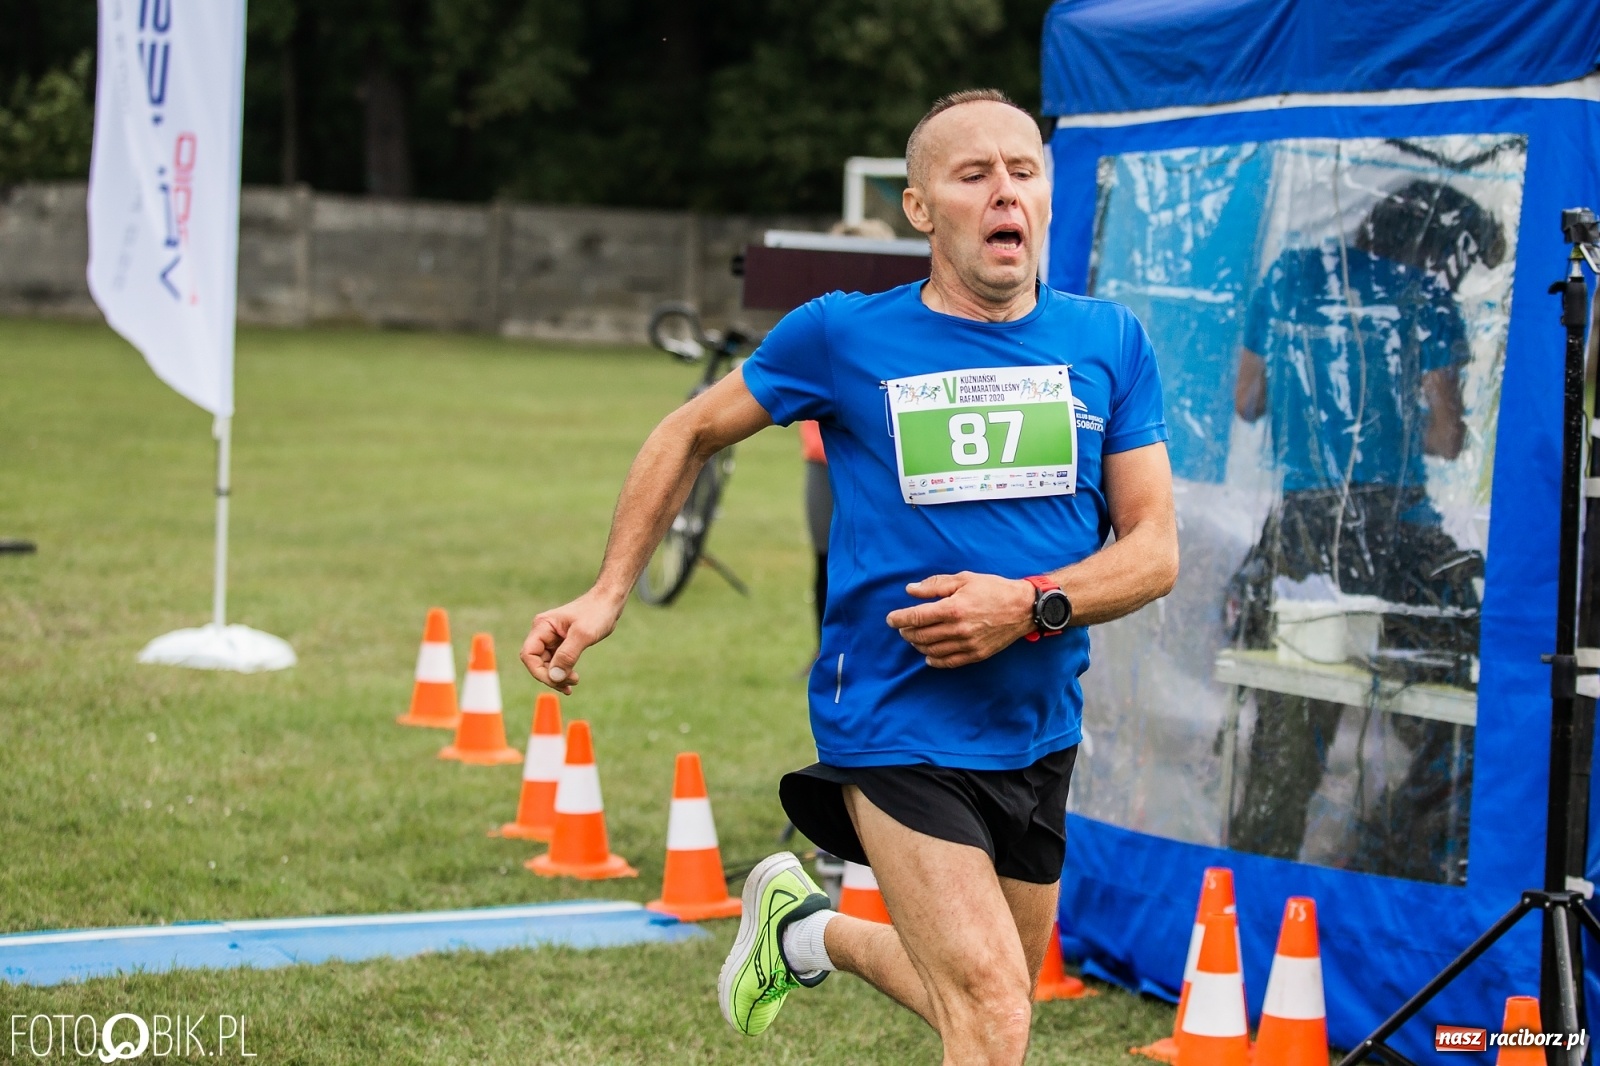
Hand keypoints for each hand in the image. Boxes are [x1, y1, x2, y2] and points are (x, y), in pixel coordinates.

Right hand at [520, 588, 625, 693]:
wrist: (609, 602)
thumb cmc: (597, 612)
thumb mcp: (583, 634)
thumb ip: (567, 655)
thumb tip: (554, 677)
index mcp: (543, 626)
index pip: (529, 655)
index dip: (539, 671)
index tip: (557, 680)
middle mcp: (543, 632)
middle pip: (536, 662)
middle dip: (551, 676)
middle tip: (571, 683)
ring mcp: (551, 638)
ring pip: (546, 664)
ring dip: (557, 676)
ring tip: (574, 681)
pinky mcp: (561, 643)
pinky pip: (556, 662)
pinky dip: (562, 672)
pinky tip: (572, 680)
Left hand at [885, 571, 1035, 668]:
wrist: (1023, 608)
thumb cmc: (993, 589)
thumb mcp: (964, 579)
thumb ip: (935, 585)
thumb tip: (910, 590)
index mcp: (953, 608)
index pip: (917, 617)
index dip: (899, 618)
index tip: (890, 619)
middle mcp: (958, 629)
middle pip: (921, 635)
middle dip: (907, 631)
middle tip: (902, 627)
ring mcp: (967, 644)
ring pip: (932, 650)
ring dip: (918, 645)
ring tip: (914, 637)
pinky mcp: (976, 654)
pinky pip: (948, 662)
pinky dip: (934, 660)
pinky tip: (928, 655)